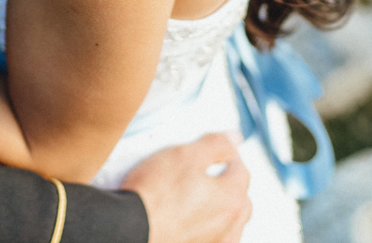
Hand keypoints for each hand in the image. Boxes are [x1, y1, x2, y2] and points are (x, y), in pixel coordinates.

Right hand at [121, 133, 250, 242]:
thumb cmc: (155, 194)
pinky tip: (192, 222)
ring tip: (202, 200)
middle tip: (211, 174)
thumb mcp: (184, 155)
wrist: (130, 229)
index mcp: (231, 199)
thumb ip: (215, 145)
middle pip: (240, 201)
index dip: (229, 157)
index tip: (216, 151)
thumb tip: (235, 139)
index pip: (241, 172)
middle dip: (231, 185)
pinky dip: (209, 229)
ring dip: (222, 211)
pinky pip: (214, 240)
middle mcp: (229, 226)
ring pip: (230, 225)